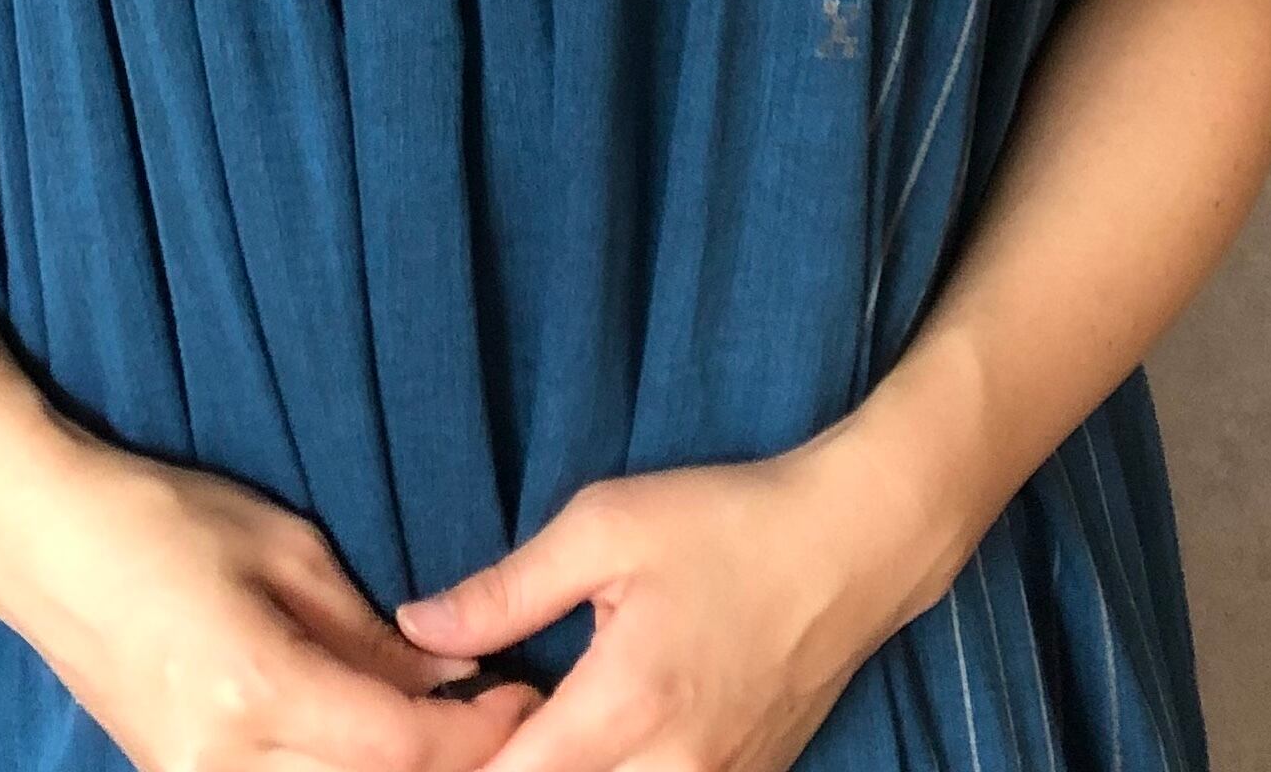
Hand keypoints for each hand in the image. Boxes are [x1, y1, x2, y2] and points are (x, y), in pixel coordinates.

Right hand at [0, 409, 545, 771]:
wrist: (44, 543)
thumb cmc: (163, 518)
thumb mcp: (283, 548)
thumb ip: (365, 631)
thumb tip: (445, 677)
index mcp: (254, 689)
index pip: (399, 746)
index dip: (475, 732)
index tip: (522, 695)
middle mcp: (222, 761)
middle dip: (447, 764)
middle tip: (504, 719)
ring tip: (447, 730)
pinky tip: (377, 741)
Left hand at [393, 442, 943, 771]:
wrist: (852, 543)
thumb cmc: (726, 522)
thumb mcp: (602, 526)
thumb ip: (505, 590)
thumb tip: (418, 628)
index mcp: (623, 708)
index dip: (457, 758)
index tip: (433, 720)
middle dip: (506, 766)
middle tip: (486, 714)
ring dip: (563, 769)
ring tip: (539, 719)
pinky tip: (600, 725)